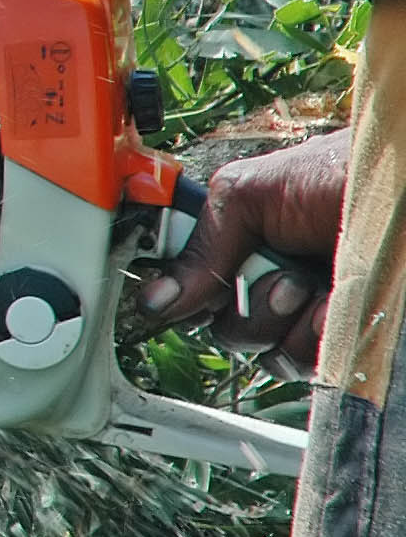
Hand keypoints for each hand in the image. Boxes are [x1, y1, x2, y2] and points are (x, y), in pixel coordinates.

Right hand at [141, 128, 348, 376]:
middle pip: (224, 331)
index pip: (191, 292)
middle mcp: (269, 284)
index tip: (199, 291)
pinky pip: (310, 364)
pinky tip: (335, 308)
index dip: (187, 298)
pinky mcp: (341, 336)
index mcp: (241, 249)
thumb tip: (155, 300)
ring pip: (266, 355)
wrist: (399, 190)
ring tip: (312, 287)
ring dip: (285, 323)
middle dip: (248, 309)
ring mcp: (307, 314)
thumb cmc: (337, 173)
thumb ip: (199, 246)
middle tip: (280, 277)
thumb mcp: (248, 194)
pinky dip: (321, 337)